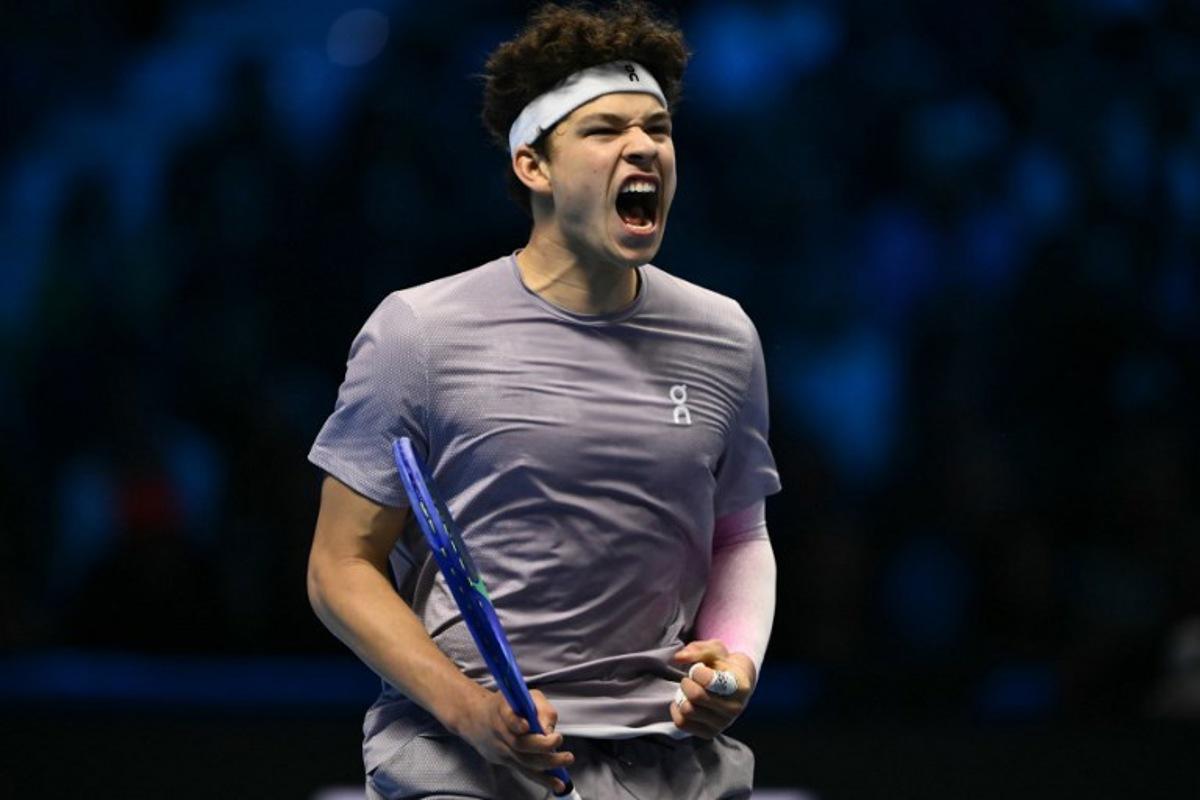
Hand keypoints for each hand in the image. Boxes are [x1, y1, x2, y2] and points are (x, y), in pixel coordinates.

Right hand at [446, 684, 573, 794]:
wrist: (477, 720)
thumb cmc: (508, 706)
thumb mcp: (525, 696)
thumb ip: (540, 708)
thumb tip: (549, 730)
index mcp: (502, 711)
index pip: (508, 718)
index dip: (516, 723)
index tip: (527, 725)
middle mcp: (500, 732)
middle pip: (519, 744)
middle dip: (541, 745)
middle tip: (558, 740)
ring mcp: (502, 750)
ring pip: (524, 762)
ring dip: (548, 764)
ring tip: (566, 759)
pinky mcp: (506, 762)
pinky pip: (526, 772)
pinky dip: (544, 779)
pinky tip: (557, 785)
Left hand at [669, 639, 756, 738]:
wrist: (735, 685)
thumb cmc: (724, 665)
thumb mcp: (715, 650)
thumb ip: (698, 650)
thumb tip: (679, 657)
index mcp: (740, 686)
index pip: (708, 680)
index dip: (696, 670)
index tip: (698, 668)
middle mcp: (734, 709)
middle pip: (696, 696)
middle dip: (687, 682)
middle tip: (691, 679)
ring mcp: (723, 724)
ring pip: (688, 710)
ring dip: (682, 696)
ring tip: (690, 690)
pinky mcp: (709, 733)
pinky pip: (681, 723)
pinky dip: (677, 710)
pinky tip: (685, 701)